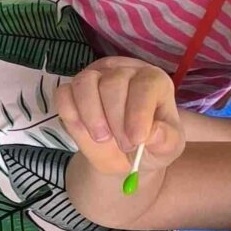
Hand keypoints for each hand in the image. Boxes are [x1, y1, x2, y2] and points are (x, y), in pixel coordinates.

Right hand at [55, 57, 184, 178]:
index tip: (136, 139)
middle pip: (113, 83)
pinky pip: (63, 94)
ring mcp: (96, 79)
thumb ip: (166, 140)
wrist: (123, 158)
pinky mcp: (72, 91)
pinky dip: (71, 115)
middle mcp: (124, 72)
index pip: (146, 84)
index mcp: (154, 81)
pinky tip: (83, 131)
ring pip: (85, 82)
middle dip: (116, 120)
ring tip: (102, 138)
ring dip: (91, 115)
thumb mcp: (166, 148)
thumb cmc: (149, 146)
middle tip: (124, 145)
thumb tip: (153, 132)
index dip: (139, 112)